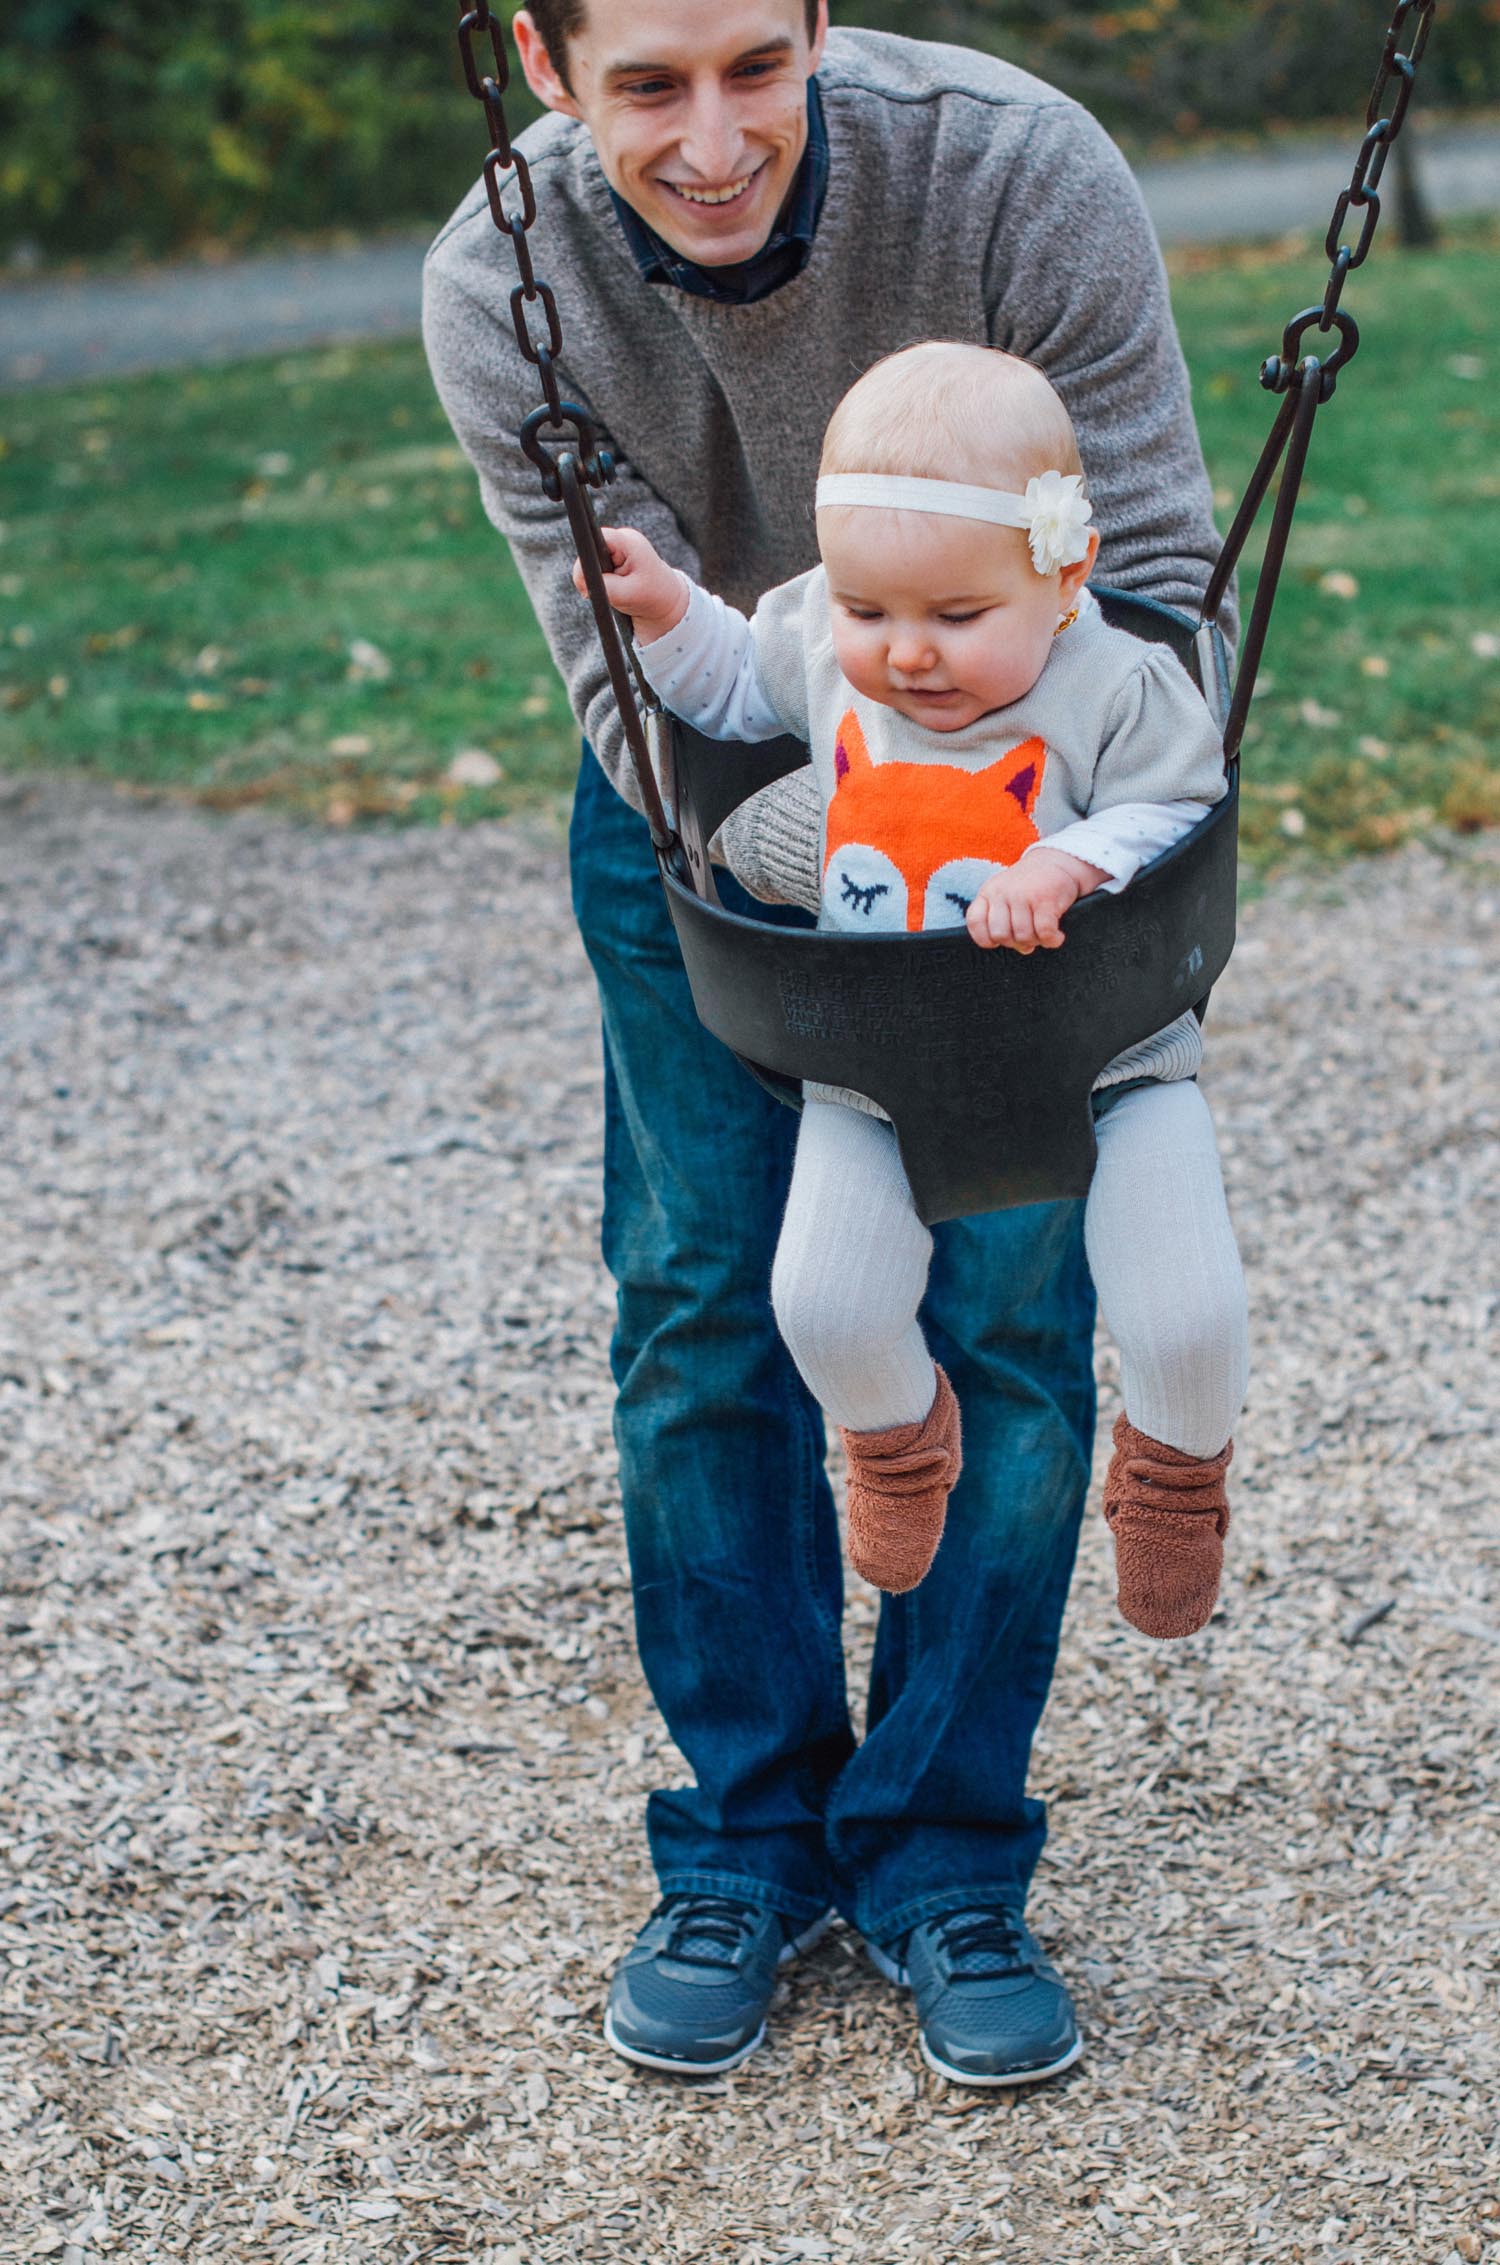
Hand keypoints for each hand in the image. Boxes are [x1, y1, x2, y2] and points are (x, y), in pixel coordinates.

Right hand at [572, 524, 687, 643]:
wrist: (666, 602)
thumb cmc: (653, 597)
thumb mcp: (628, 595)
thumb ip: (604, 586)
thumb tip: (583, 581)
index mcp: (629, 542)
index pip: (595, 539)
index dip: (586, 558)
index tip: (589, 581)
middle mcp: (623, 539)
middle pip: (590, 549)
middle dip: (591, 572)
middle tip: (605, 591)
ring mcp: (618, 547)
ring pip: (590, 560)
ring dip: (595, 578)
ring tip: (614, 591)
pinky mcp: (614, 557)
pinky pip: (595, 566)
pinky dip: (599, 580)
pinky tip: (612, 588)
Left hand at [965, 848, 1108, 952]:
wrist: (1058, 860)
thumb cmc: (1030, 885)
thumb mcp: (1005, 894)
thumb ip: (1000, 918)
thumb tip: (1017, 947)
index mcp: (989, 892)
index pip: (975, 922)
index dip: (985, 938)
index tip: (997, 941)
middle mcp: (1003, 893)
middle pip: (1000, 935)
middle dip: (1015, 943)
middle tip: (1027, 937)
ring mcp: (1023, 895)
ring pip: (1023, 936)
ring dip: (1036, 941)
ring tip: (1043, 934)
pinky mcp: (1045, 900)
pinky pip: (1044, 933)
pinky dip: (1052, 940)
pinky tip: (1056, 936)